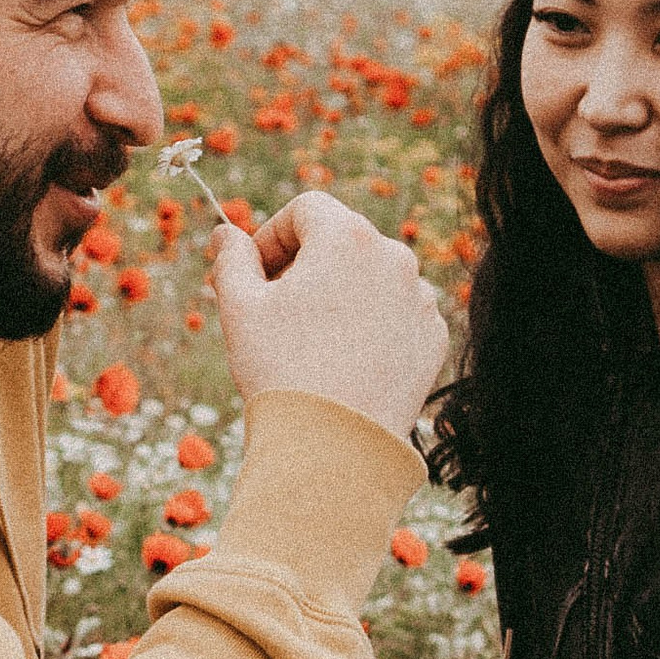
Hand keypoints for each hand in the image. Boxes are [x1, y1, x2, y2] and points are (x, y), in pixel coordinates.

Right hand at [212, 192, 447, 443]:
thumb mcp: (239, 308)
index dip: (272, 235)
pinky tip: (345, 361)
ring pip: (372, 277)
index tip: (253, 272)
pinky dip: (372, 326)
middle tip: (276, 308)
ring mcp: (420, 299)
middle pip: (342, 240)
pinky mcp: (433, 338)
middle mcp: (394, 256)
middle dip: (306, 264)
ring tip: (312, 339)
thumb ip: (232, 259)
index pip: (306, 210)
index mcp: (347, 236)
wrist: (334, 448)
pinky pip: (397, 315)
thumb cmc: (280, 371)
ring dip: (341, 293)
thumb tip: (226, 232)